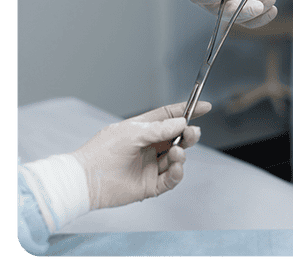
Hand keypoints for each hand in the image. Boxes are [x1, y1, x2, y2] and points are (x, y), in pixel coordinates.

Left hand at [71, 101, 210, 209]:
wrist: (86, 180)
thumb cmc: (103, 151)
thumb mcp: (133, 132)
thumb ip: (160, 128)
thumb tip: (182, 123)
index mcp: (143, 130)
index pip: (170, 117)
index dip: (188, 111)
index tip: (205, 107)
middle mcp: (149, 147)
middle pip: (177, 138)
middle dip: (188, 134)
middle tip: (191, 133)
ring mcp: (151, 166)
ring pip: (177, 158)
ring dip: (181, 153)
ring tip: (176, 151)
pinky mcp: (151, 185)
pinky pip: (171, 179)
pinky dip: (178, 172)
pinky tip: (176, 167)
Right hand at [188, 0, 277, 27]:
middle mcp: (210, 0)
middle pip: (220, 12)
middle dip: (241, 11)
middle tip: (258, 6)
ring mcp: (225, 8)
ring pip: (238, 18)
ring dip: (256, 12)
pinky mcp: (240, 12)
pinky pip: (250, 21)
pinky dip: (263, 18)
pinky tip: (272, 9)